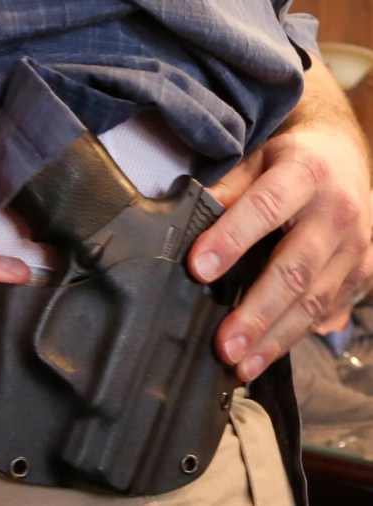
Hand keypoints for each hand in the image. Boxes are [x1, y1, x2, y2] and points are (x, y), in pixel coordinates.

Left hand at [189, 127, 370, 381]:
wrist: (346, 156)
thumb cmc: (288, 160)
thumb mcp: (256, 157)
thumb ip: (225, 187)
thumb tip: (187, 218)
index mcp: (305, 174)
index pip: (265, 207)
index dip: (231, 238)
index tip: (198, 268)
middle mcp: (337, 213)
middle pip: (295, 269)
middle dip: (257, 311)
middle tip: (223, 344)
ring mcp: (355, 247)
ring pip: (313, 300)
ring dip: (274, 337)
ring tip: (240, 364)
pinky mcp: (361, 274)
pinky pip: (326, 312)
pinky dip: (293, 338)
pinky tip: (263, 358)